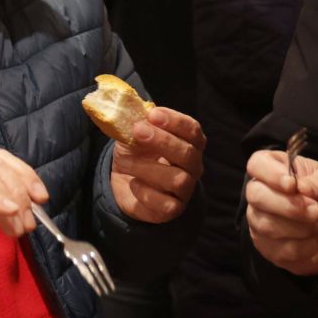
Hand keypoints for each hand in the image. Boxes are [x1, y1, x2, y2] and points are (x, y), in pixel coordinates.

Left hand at [110, 107, 205, 222]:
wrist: (124, 181)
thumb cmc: (136, 152)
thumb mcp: (133, 132)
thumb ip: (135, 120)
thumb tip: (127, 108)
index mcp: (189, 142)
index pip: (193, 130)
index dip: (175, 121)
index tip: (153, 114)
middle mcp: (193, 166)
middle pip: (188, 153)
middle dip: (161, 141)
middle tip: (137, 131)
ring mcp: (185, 189)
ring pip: (177, 179)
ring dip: (146, 167)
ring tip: (124, 162)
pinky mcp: (173, 209)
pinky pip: (166, 203)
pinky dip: (146, 192)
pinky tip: (134, 183)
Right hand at [244, 146, 317, 276]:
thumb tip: (301, 187)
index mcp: (277, 168)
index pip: (257, 163)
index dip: (270, 174)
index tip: (291, 185)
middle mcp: (262, 193)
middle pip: (255, 195)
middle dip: (288, 206)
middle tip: (316, 210)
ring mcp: (260, 221)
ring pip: (265, 225)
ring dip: (299, 228)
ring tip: (317, 224)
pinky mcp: (266, 247)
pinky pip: (277, 249)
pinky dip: (302, 247)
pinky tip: (312, 241)